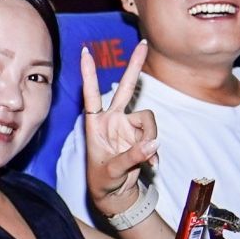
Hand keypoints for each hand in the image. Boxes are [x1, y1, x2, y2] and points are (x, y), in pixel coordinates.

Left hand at [81, 40, 157, 215]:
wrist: (115, 195)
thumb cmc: (103, 182)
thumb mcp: (113, 171)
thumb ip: (132, 156)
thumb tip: (153, 144)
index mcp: (95, 124)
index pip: (91, 95)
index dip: (89, 74)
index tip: (85, 52)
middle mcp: (112, 120)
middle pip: (125, 88)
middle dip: (134, 66)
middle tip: (142, 43)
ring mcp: (128, 127)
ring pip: (148, 118)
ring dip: (150, 137)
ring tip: (146, 158)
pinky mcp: (141, 136)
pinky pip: (154, 135)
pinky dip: (154, 151)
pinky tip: (151, 164)